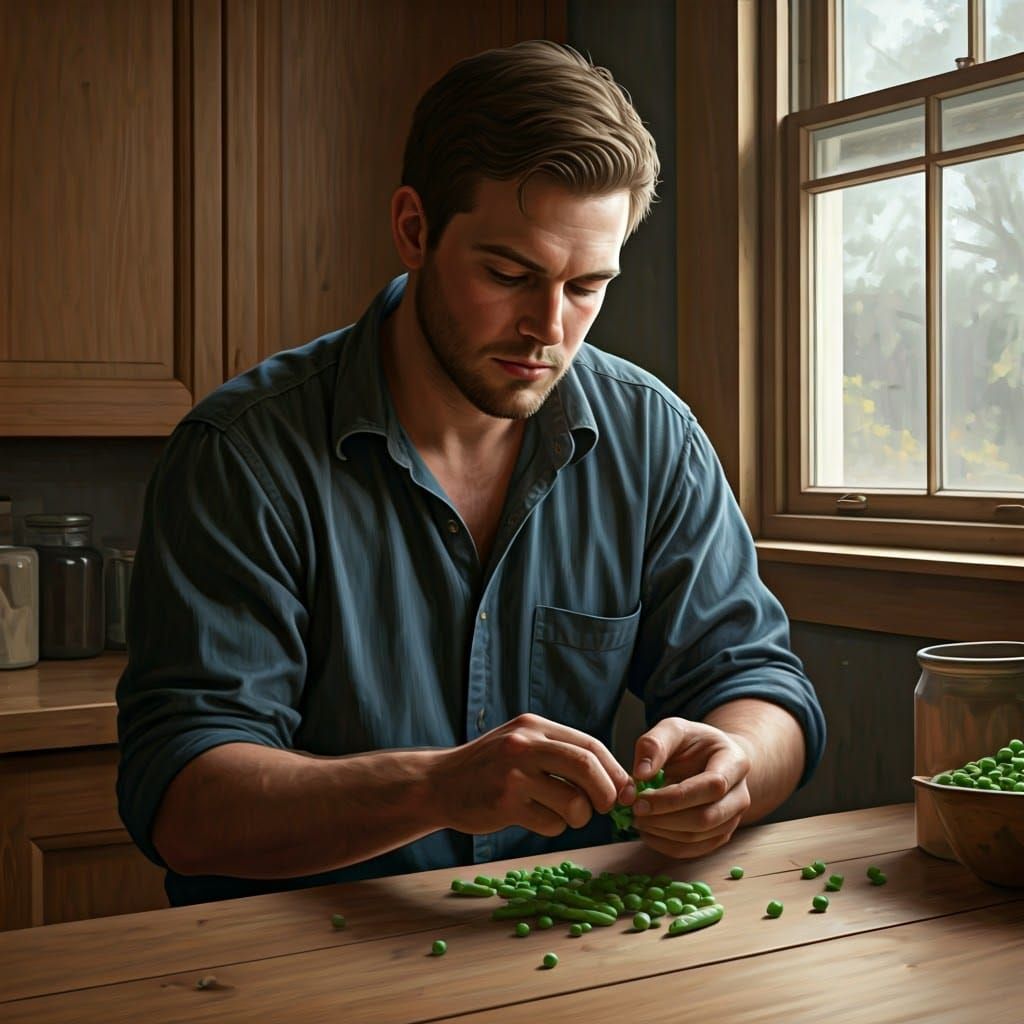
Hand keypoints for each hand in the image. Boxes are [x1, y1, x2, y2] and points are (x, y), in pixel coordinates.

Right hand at [430, 713, 630, 837]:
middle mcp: (524, 744)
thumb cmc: (490, 768)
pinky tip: (535, 818)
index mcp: (534, 725)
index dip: (615, 770)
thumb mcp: (522, 744)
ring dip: (579, 816)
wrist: (439, 783)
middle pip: (586, 767)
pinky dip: (554, 826)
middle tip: (607, 807)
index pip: (590, 745)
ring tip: (563, 814)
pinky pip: (551, 823)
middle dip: (606, 792)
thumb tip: (615, 779)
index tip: (626, 791)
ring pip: (573, 801)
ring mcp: (513, 774)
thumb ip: (560, 753)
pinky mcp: (505, 803)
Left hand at [621, 717, 752, 857]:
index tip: (641, 798)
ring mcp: (732, 819)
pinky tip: (647, 831)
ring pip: (699, 837)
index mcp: (734, 762)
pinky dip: (666, 845)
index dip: (675, 797)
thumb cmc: (692, 743)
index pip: (713, 786)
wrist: (711, 758)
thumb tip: (640, 775)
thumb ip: (654, 744)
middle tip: (635, 810)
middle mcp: (739, 795)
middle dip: (665, 818)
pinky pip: (694, 850)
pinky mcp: (719, 836)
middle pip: (707, 817)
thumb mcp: (674, 729)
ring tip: (637, 818)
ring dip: (662, 833)